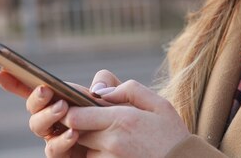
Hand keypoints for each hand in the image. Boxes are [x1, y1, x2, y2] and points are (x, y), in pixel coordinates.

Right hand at [0, 69, 122, 156]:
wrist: (133, 143)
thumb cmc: (124, 118)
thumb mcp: (119, 94)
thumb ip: (107, 82)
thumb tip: (96, 89)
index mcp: (61, 101)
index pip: (34, 90)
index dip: (15, 82)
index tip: (0, 72)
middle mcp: (54, 120)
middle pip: (32, 109)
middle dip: (36, 98)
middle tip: (48, 91)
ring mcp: (57, 139)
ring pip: (38, 128)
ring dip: (47, 116)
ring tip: (63, 109)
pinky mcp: (65, 156)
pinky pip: (54, 150)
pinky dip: (61, 140)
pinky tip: (73, 132)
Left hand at [62, 79, 190, 157]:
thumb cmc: (172, 135)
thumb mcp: (159, 104)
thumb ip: (129, 90)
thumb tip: (101, 91)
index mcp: (121, 120)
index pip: (75, 117)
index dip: (69, 111)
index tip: (73, 106)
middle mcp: (112, 142)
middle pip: (75, 133)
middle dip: (79, 125)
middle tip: (92, 120)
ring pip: (83, 149)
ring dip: (89, 143)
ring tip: (112, 139)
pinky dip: (98, 155)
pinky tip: (117, 151)